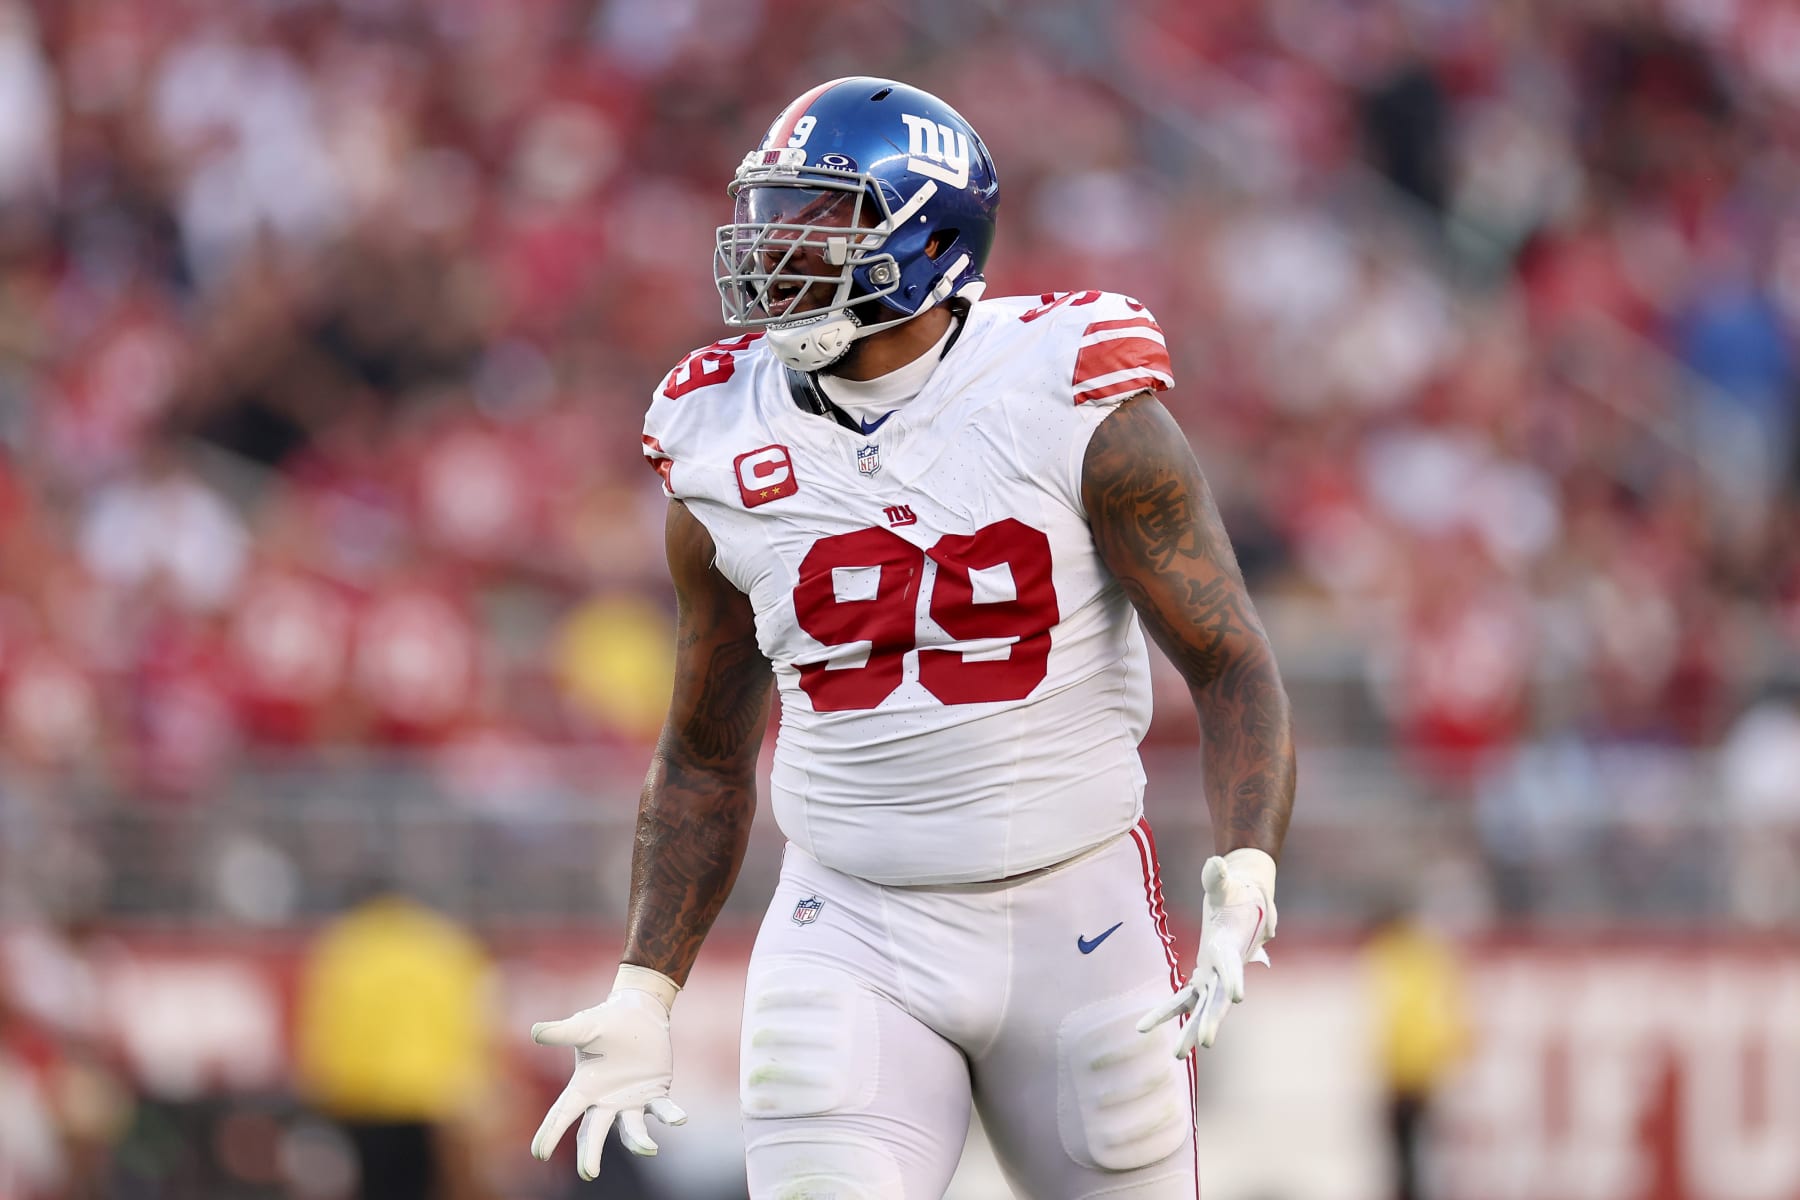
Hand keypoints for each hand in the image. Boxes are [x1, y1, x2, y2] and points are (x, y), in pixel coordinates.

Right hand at [530, 966, 687, 1179]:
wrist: (639, 1014)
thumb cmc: (606, 1023)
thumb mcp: (583, 1027)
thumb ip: (561, 1032)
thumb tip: (536, 1032)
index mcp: (583, 1087)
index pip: (563, 1114)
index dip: (551, 1133)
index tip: (540, 1153)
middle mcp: (605, 1101)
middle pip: (594, 1132)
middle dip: (591, 1153)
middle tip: (589, 1173)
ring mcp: (631, 1101)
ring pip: (632, 1129)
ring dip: (638, 1141)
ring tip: (649, 1149)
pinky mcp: (655, 1093)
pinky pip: (662, 1109)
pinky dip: (670, 1116)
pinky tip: (680, 1120)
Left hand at [1137, 848, 1276, 1055]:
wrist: (1248, 903)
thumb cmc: (1235, 892)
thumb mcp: (1226, 881)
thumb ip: (1218, 875)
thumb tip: (1215, 861)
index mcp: (1230, 948)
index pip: (1234, 966)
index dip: (1235, 979)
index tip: (1239, 996)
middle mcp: (1224, 969)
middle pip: (1219, 998)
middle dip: (1211, 1019)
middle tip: (1204, 1042)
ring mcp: (1214, 976)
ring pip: (1202, 1007)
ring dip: (1190, 1030)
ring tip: (1177, 1056)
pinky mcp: (1203, 976)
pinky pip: (1185, 998)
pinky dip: (1171, 1012)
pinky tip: (1149, 1026)